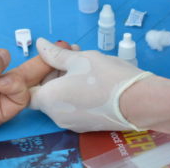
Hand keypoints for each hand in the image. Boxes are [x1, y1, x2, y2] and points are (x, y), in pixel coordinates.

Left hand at [30, 38, 152, 132]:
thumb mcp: (77, 58)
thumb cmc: (105, 78)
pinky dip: (78, 92)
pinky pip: (75, 106)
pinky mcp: (88, 125)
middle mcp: (57, 116)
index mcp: (48, 101)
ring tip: (84, 60)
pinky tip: (94, 77)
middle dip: (56, 71)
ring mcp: (74, 123)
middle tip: (71, 53)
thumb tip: (39, 44)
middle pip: (47, 93)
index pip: (29, 92)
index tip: (50, 61)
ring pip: (62, 99)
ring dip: (68, 79)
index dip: (38, 75)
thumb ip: (54, 53)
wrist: (140, 102)